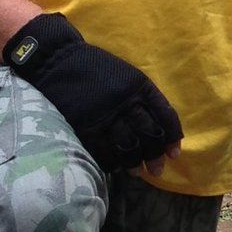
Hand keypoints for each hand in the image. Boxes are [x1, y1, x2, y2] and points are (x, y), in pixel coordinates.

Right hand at [4, 14, 181, 171]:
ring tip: (137, 171)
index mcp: (140, 86)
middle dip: (155, 155)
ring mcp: (106, 115)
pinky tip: (115, 167)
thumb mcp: (127, 76)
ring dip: (135, 162)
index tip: (174, 152)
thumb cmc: (96, 68)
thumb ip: (142, 97)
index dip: (172, 136)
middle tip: (157, 169)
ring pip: (128, 146)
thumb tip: (157, 125)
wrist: (58, 60)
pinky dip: (111, 162)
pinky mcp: (85, 125)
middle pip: (149, 133)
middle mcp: (127, 101)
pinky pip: (103, 150)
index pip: (165, 115)